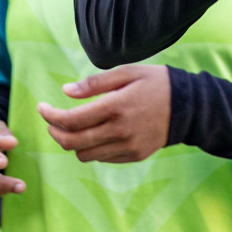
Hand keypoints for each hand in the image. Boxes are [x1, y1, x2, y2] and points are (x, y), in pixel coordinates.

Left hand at [38, 64, 170, 163]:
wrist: (189, 107)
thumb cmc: (156, 83)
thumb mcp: (127, 72)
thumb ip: (95, 83)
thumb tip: (65, 92)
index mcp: (115, 107)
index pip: (70, 120)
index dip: (50, 115)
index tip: (42, 108)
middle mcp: (119, 131)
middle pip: (72, 142)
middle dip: (54, 132)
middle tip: (52, 120)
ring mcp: (127, 147)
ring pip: (84, 155)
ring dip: (73, 142)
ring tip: (74, 127)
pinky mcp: (134, 156)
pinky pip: (102, 159)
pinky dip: (92, 148)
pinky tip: (96, 133)